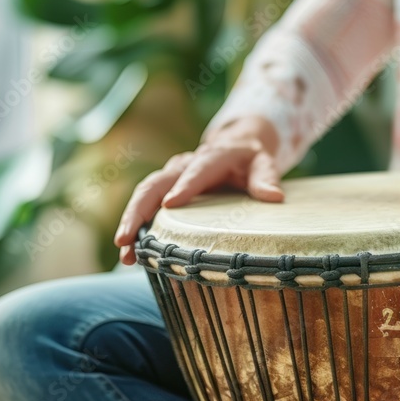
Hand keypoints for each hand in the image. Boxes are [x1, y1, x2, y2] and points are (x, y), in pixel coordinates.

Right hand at [113, 116, 284, 264]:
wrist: (235, 145)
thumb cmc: (251, 158)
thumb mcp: (264, 163)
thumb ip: (266, 178)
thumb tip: (274, 197)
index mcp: (211, 157)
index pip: (196, 170)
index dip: (185, 186)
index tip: (170, 204)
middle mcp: (184, 165)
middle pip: (154, 185)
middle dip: (138, 212)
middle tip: (125, 239)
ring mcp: (170, 176)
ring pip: (144, 196)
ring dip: (131, 224)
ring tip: (125, 255)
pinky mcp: (165, 188)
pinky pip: (145, 206)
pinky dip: (137, 228)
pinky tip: (132, 255)